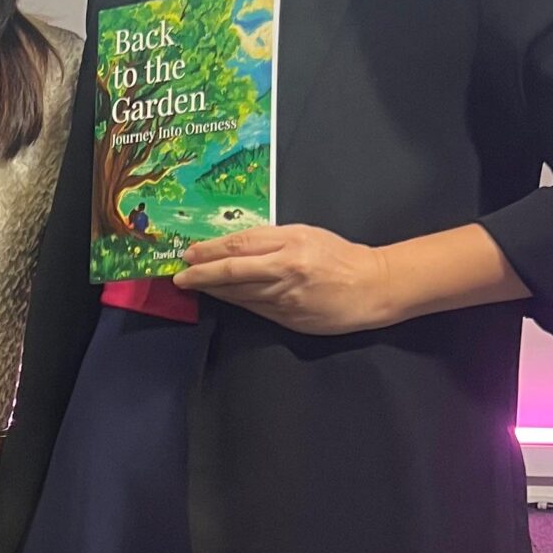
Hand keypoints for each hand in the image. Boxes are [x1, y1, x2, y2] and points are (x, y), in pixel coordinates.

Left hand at [172, 224, 393, 334]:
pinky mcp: (288, 317)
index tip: (189, 253)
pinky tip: (221, 298)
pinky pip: (253, 308)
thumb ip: (272, 239)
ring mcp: (285, 296)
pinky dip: (234, 302)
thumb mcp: (307, 234)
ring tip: (192, 285)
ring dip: (212, 290)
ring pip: (239, 292)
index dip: (210, 250)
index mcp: (290, 241)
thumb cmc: (339, 256)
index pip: (240, 244)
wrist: (372, 287)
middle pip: (232, 270)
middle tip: (180, 275)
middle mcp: (285, 268)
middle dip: (201, 273)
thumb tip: (234, 246)